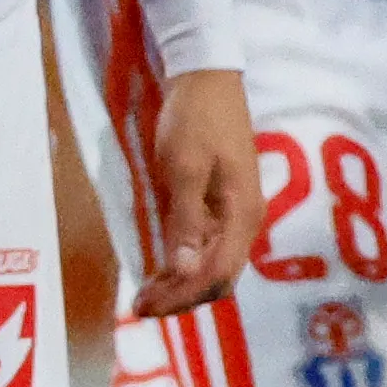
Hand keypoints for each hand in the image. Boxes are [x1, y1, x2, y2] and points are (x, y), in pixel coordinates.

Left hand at [130, 67, 258, 317]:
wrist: (207, 79)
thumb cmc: (195, 119)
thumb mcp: (184, 167)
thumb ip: (185, 220)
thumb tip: (184, 270)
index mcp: (242, 214)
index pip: (217, 274)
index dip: (182, 297)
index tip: (145, 307)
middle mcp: (245, 221)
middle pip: (219, 277)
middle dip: (182, 298)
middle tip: (140, 306)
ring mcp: (236, 214)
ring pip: (214, 266)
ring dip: (182, 284)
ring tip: (146, 293)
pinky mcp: (223, 205)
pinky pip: (208, 248)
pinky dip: (184, 264)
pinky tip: (161, 268)